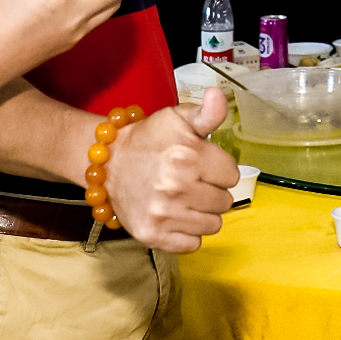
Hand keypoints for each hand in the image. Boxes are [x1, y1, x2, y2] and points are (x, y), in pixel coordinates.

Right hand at [105, 88, 238, 252]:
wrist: (108, 162)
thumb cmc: (149, 140)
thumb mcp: (177, 118)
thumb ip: (206, 113)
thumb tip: (218, 95)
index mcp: (187, 156)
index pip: (232, 175)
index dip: (219, 168)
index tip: (202, 164)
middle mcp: (176, 187)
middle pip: (225, 202)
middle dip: (212, 190)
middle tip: (192, 181)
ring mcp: (164, 215)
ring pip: (213, 225)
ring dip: (203, 212)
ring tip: (185, 198)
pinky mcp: (153, 235)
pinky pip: (193, 244)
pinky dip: (188, 232)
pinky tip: (176, 216)